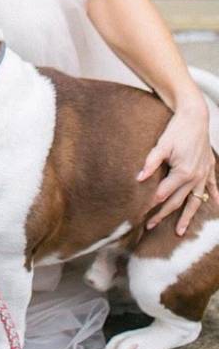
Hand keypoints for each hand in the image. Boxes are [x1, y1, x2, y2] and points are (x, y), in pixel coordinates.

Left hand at [139, 96, 217, 234]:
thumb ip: (151, 163)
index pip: (163, 194)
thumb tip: (138, 179)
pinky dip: (213, 196)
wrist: (195, 117)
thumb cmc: (176, 130)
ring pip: (195, 200)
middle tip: (149, 226)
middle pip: (177, 201)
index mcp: (182, 173)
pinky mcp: (209, 168)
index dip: (150, 205)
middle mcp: (196, 177)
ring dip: (187, 216)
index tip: (139, 215)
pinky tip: (214, 205)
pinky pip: (212, 186)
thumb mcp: (161, 146)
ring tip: (179, 231)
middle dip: (163, 214)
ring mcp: (204, 174)